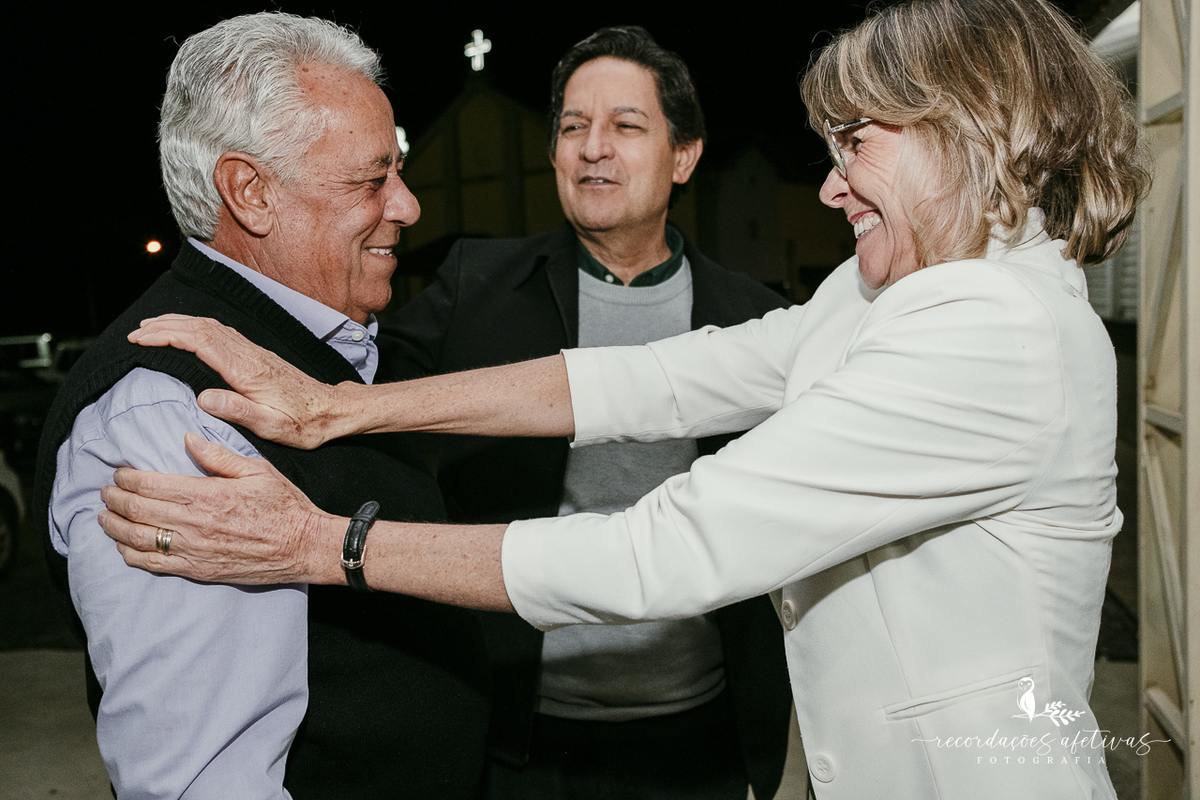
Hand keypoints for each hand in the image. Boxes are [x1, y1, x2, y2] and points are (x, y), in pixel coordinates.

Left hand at [99, 433, 338, 584]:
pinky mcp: (199, 570)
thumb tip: (187, 439)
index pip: (152, 485)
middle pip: (138, 511)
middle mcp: (195, 523)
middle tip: (106, 493)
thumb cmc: (285, 505)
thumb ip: (218, 456)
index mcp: (208, 494)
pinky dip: (132, 556)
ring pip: (139, 539)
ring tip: (104, 518)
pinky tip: (124, 547)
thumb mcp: (257, 470)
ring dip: (115, 527)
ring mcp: (195, 550)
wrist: (304, 545)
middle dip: (115, 500)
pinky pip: (155, 565)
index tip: (120, 473)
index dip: (128, 478)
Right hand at [129, 314, 338, 448]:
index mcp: (247, 370)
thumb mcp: (273, 426)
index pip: (201, 341)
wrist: (333, 410)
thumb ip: (239, 410)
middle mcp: (249, 354)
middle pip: (201, 327)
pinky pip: (221, 333)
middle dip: (166, 325)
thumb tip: (204, 397)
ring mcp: (254, 352)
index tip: (141, 339)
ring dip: (179, 323)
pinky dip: (196, 328)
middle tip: (136, 332)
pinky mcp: (257, 355)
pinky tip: (187, 333)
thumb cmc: (304, 423)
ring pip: (211, 326)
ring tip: (152, 328)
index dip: (168, 336)